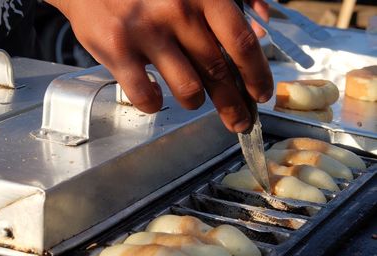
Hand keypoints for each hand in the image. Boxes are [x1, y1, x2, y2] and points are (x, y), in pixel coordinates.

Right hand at [46, 0, 272, 132]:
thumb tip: (261, 22)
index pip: (241, 43)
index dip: (256, 74)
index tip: (260, 94)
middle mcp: (176, 12)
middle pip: (218, 72)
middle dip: (233, 104)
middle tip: (239, 121)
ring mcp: (145, 33)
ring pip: (188, 89)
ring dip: (194, 102)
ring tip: (192, 98)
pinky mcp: (117, 51)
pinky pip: (146, 96)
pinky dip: (154, 103)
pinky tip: (155, 95)